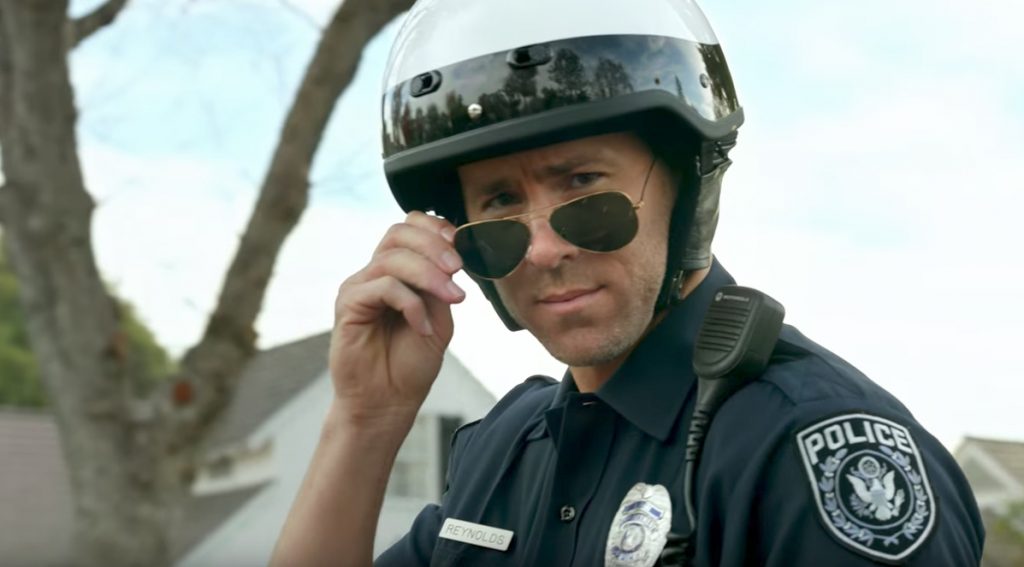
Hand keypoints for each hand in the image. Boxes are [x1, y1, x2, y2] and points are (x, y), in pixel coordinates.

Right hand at [329, 211, 465, 428]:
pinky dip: (411, 304)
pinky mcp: (348, 305)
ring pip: (394, 258)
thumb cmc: (410, 363)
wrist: (387, 402)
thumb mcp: (439, 316)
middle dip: (434, 246)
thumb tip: (454, 254)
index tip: (461, 247)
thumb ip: (442, 284)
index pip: (409, 227)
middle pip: (398, 233)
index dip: (436, 228)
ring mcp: (358, 287)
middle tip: (457, 269)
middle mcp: (374, 274)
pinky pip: (383, 287)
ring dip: (430, 276)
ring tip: (452, 299)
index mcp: (396, 272)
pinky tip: (422, 327)